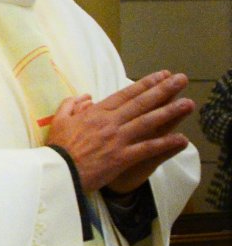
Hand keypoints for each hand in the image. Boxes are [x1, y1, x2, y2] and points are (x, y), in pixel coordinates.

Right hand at [45, 71, 193, 192]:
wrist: (57, 170)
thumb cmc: (58, 147)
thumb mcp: (59, 120)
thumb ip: (71, 105)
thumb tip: (86, 96)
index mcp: (96, 112)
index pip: (125, 94)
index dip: (145, 83)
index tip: (161, 75)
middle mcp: (110, 122)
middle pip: (141, 103)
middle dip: (163, 90)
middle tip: (181, 79)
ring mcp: (118, 139)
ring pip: (148, 122)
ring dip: (170, 112)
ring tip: (188, 103)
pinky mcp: (122, 157)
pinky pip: (147, 148)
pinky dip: (165, 143)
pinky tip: (181, 138)